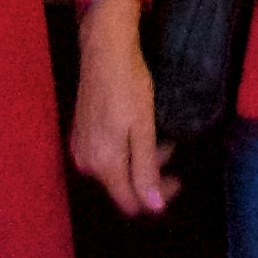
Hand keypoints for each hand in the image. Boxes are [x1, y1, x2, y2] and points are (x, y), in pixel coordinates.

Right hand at [70, 0, 170, 215]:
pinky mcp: (80, 132)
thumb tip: (153, 208)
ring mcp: (81, 147)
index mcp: (103, 164)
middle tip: (171, 152)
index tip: (177, 180)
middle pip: (121, 187)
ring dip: (138, 162)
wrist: (104, 50)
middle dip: (149, 177)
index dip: (156, 199)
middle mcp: (87, 162)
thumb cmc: (128, 86)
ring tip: (160, 139)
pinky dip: (124, 150)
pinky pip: (105, 155)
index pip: (131, 202)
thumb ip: (145, 170)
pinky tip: (137, 132)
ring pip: (114, 170)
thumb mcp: (143, 129)